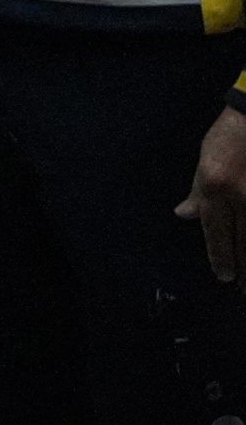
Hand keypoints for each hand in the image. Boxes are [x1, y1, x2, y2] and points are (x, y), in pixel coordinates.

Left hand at [178, 105, 245, 282]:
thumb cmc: (228, 136)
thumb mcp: (205, 160)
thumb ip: (198, 191)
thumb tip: (185, 215)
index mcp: (215, 187)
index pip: (216, 232)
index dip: (221, 257)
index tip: (223, 276)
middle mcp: (241, 196)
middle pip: (243, 242)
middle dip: (243, 269)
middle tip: (242, 288)